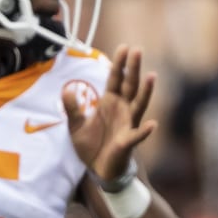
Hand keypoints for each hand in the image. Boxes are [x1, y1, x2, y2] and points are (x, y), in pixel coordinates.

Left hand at [67, 46, 155, 183]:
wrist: (97, 169)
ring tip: (151, 75)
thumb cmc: (91, 145)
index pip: (116, 79)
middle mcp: (122, 109)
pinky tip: (151, 124)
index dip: (119, 64)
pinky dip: (144, 131)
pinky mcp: (127, 142)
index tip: (124, 47)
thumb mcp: (75, 126)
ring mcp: (128, 124)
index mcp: (110, 102)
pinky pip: (137, 135)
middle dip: (133, 68)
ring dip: (146, 91)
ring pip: (139, 104)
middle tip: (137, 50)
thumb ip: (71, 108)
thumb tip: (66, 90)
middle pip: (130, 85)